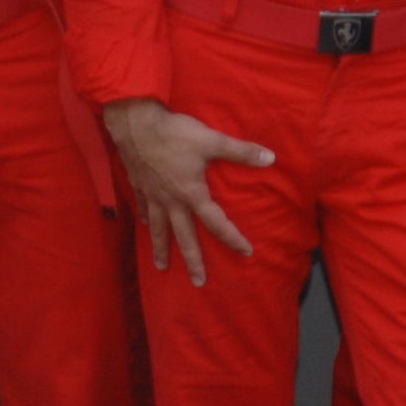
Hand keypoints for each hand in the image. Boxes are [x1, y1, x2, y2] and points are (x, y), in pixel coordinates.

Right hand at [104, 97, 265, 285]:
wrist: (135, 124)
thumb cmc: (175, 133)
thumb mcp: (212, 140)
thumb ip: (241, 151)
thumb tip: (270, 158)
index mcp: (192, 194)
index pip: (217, 222)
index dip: (233, 238)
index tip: (246, 252)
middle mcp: (172, 202)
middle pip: (185, 237)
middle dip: (193, 261)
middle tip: (199, 282)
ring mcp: (153, 197)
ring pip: (159, 230)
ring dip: (161, 250)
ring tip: (161, 267)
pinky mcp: (139, 187)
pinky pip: (145, 210)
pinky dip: (148, 221)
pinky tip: (148, 226)